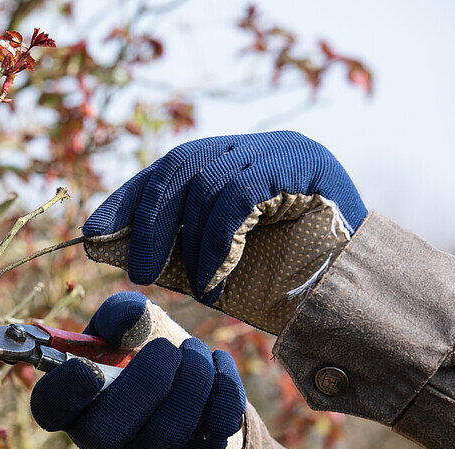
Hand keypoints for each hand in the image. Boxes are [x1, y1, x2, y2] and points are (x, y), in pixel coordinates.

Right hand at [30, 292, 245, 448]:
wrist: (183, 393)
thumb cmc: (140, 356)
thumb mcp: (123, 330)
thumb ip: (121, 315)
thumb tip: (131, 321)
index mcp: (71, 404)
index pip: (51, 408)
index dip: (65, 391)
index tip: (88, 367)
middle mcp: (99, 443)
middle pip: (110, 429)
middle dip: (149, 380)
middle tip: (168, 350)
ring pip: (168, 433)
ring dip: (193, 379)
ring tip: (196, 352)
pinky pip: (211, 435)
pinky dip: (223, 390)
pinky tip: (217, 365)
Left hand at [82, 131, 366, 332]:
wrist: (362, 296)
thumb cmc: (290, 285)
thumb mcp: (218, 265)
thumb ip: (175, 250)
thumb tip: (109, 248)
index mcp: (234, 164)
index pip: (169, 169)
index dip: (128, 198)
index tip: (93, 231)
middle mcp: (255, 147)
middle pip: (180, 165)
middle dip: (147, 219)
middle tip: (134, 270)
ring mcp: (280, 149)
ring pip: (205, 180)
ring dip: (189, 242)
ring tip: (196, 285)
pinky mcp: (302, 162)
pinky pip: (237, 194)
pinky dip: (217, 240)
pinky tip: (216, 276)